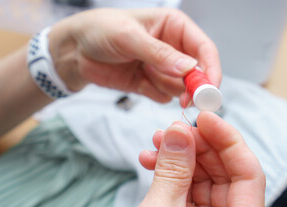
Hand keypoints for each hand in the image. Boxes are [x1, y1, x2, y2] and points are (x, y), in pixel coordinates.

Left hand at [48, 8, 220, 101]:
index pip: (204, 49)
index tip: (210, 91)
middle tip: (186, 99)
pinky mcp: (151, 84)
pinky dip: (156, 94)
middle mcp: (173, 48)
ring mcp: (163, 68)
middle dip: (193, 86)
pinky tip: (139, 82)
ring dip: (169, 89)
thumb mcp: (129, 37)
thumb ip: (159, 54)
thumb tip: (189, 68)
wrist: (75, 51)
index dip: (211, 70)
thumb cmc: (100, 31)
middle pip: (198, 72)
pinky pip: (165, 96)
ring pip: (182, 87)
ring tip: (145, 74)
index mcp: (174, 27)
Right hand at [109, 111, 264, 206]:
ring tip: (157, 140)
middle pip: (224, 173)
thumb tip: (179, 132)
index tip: (207, 117)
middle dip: (199, 145)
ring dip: (180, 154)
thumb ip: (172, 172)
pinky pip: (182, 186)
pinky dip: (167, 169)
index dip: (229, 142)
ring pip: (201, 176)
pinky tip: (150, 158)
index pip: (249, 177)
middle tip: (176, 128)